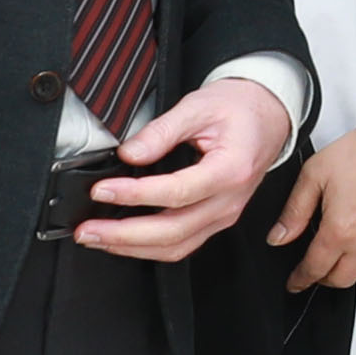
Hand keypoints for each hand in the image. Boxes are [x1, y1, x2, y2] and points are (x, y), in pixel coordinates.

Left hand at [78, 76, 284, 261]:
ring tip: (97, 238)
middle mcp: (230, 201)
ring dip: (131, 247)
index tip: (102, 190)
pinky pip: (182, 244)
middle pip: (173, 231)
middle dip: (123, 235)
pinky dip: (148, 247)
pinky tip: (123, 240)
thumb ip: (161, 131)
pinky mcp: (216, 220)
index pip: (177, 192)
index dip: (135, 195)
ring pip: (176, 247)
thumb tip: (129, 154)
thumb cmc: (239, 109)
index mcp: (230, 170)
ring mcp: (224, 215)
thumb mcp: (198, 106)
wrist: (269, 117)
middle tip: (87, 230)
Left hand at [278, 75, 355, 288]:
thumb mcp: (314, 176)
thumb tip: (278, 237)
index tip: (297, 282)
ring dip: (355, 268)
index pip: (315, 269)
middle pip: (342, 280)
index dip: (301, 279)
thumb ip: (294, 212)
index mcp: (340, 230)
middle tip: (319, 264)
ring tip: (348, 249)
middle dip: (325, 276)